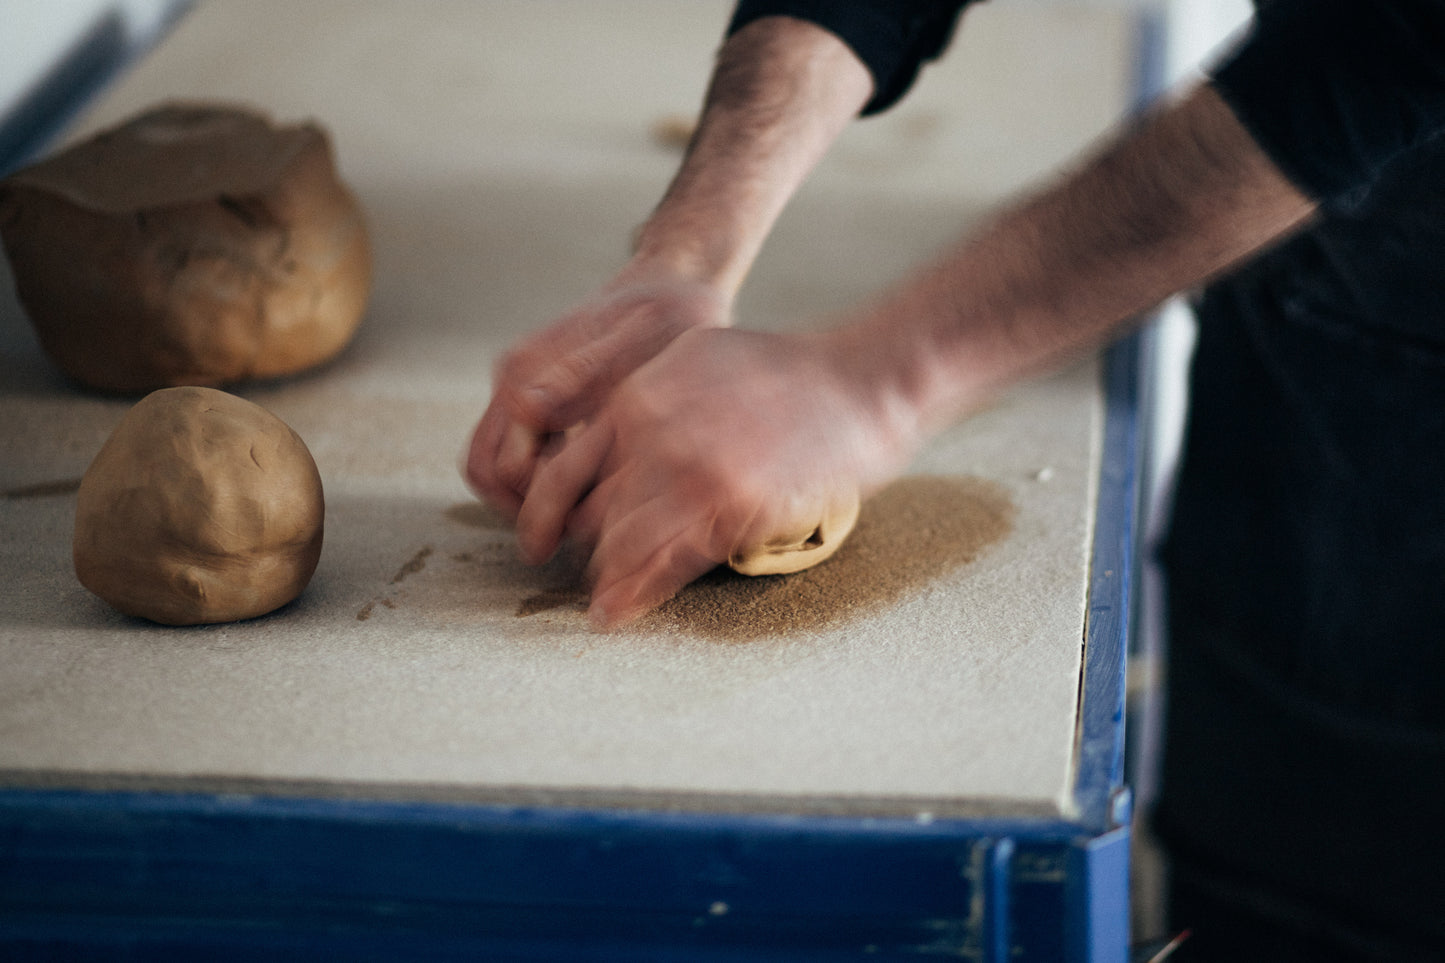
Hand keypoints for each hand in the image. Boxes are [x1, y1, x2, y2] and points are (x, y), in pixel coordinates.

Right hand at [462, 270, 729, 518]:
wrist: (673, 281)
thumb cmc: (667, 316)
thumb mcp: (640, 345)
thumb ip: (580, 377)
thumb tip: (529, 411)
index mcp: (529, 371)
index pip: (506, 469)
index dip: (540, 505)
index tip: (584, 521)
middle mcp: (514, 377)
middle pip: (488, 471)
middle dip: (527, 508)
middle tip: (576, 530)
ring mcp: (520, 383)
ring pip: (495, 464)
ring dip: (530, 495)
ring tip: (582, 511)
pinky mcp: (535, 389)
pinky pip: (518, 447)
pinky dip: (541, 473)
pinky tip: (590, 480)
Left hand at [515, 326, 919, 627]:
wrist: (861, 379)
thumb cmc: (789, 372)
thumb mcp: (695, 363)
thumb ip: (647, 404)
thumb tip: (612, 444)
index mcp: (637, 397)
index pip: (563, 469)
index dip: (544, 514)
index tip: (541, 541)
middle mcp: (651, 432)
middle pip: (588, 513)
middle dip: (583, 550)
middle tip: (584, 577)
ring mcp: (688, 470)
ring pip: (619, 545)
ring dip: (605, 582)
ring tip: (600, 606)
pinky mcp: (729, 506)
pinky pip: (666, 564)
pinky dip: (635, 596)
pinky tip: (616, 614)